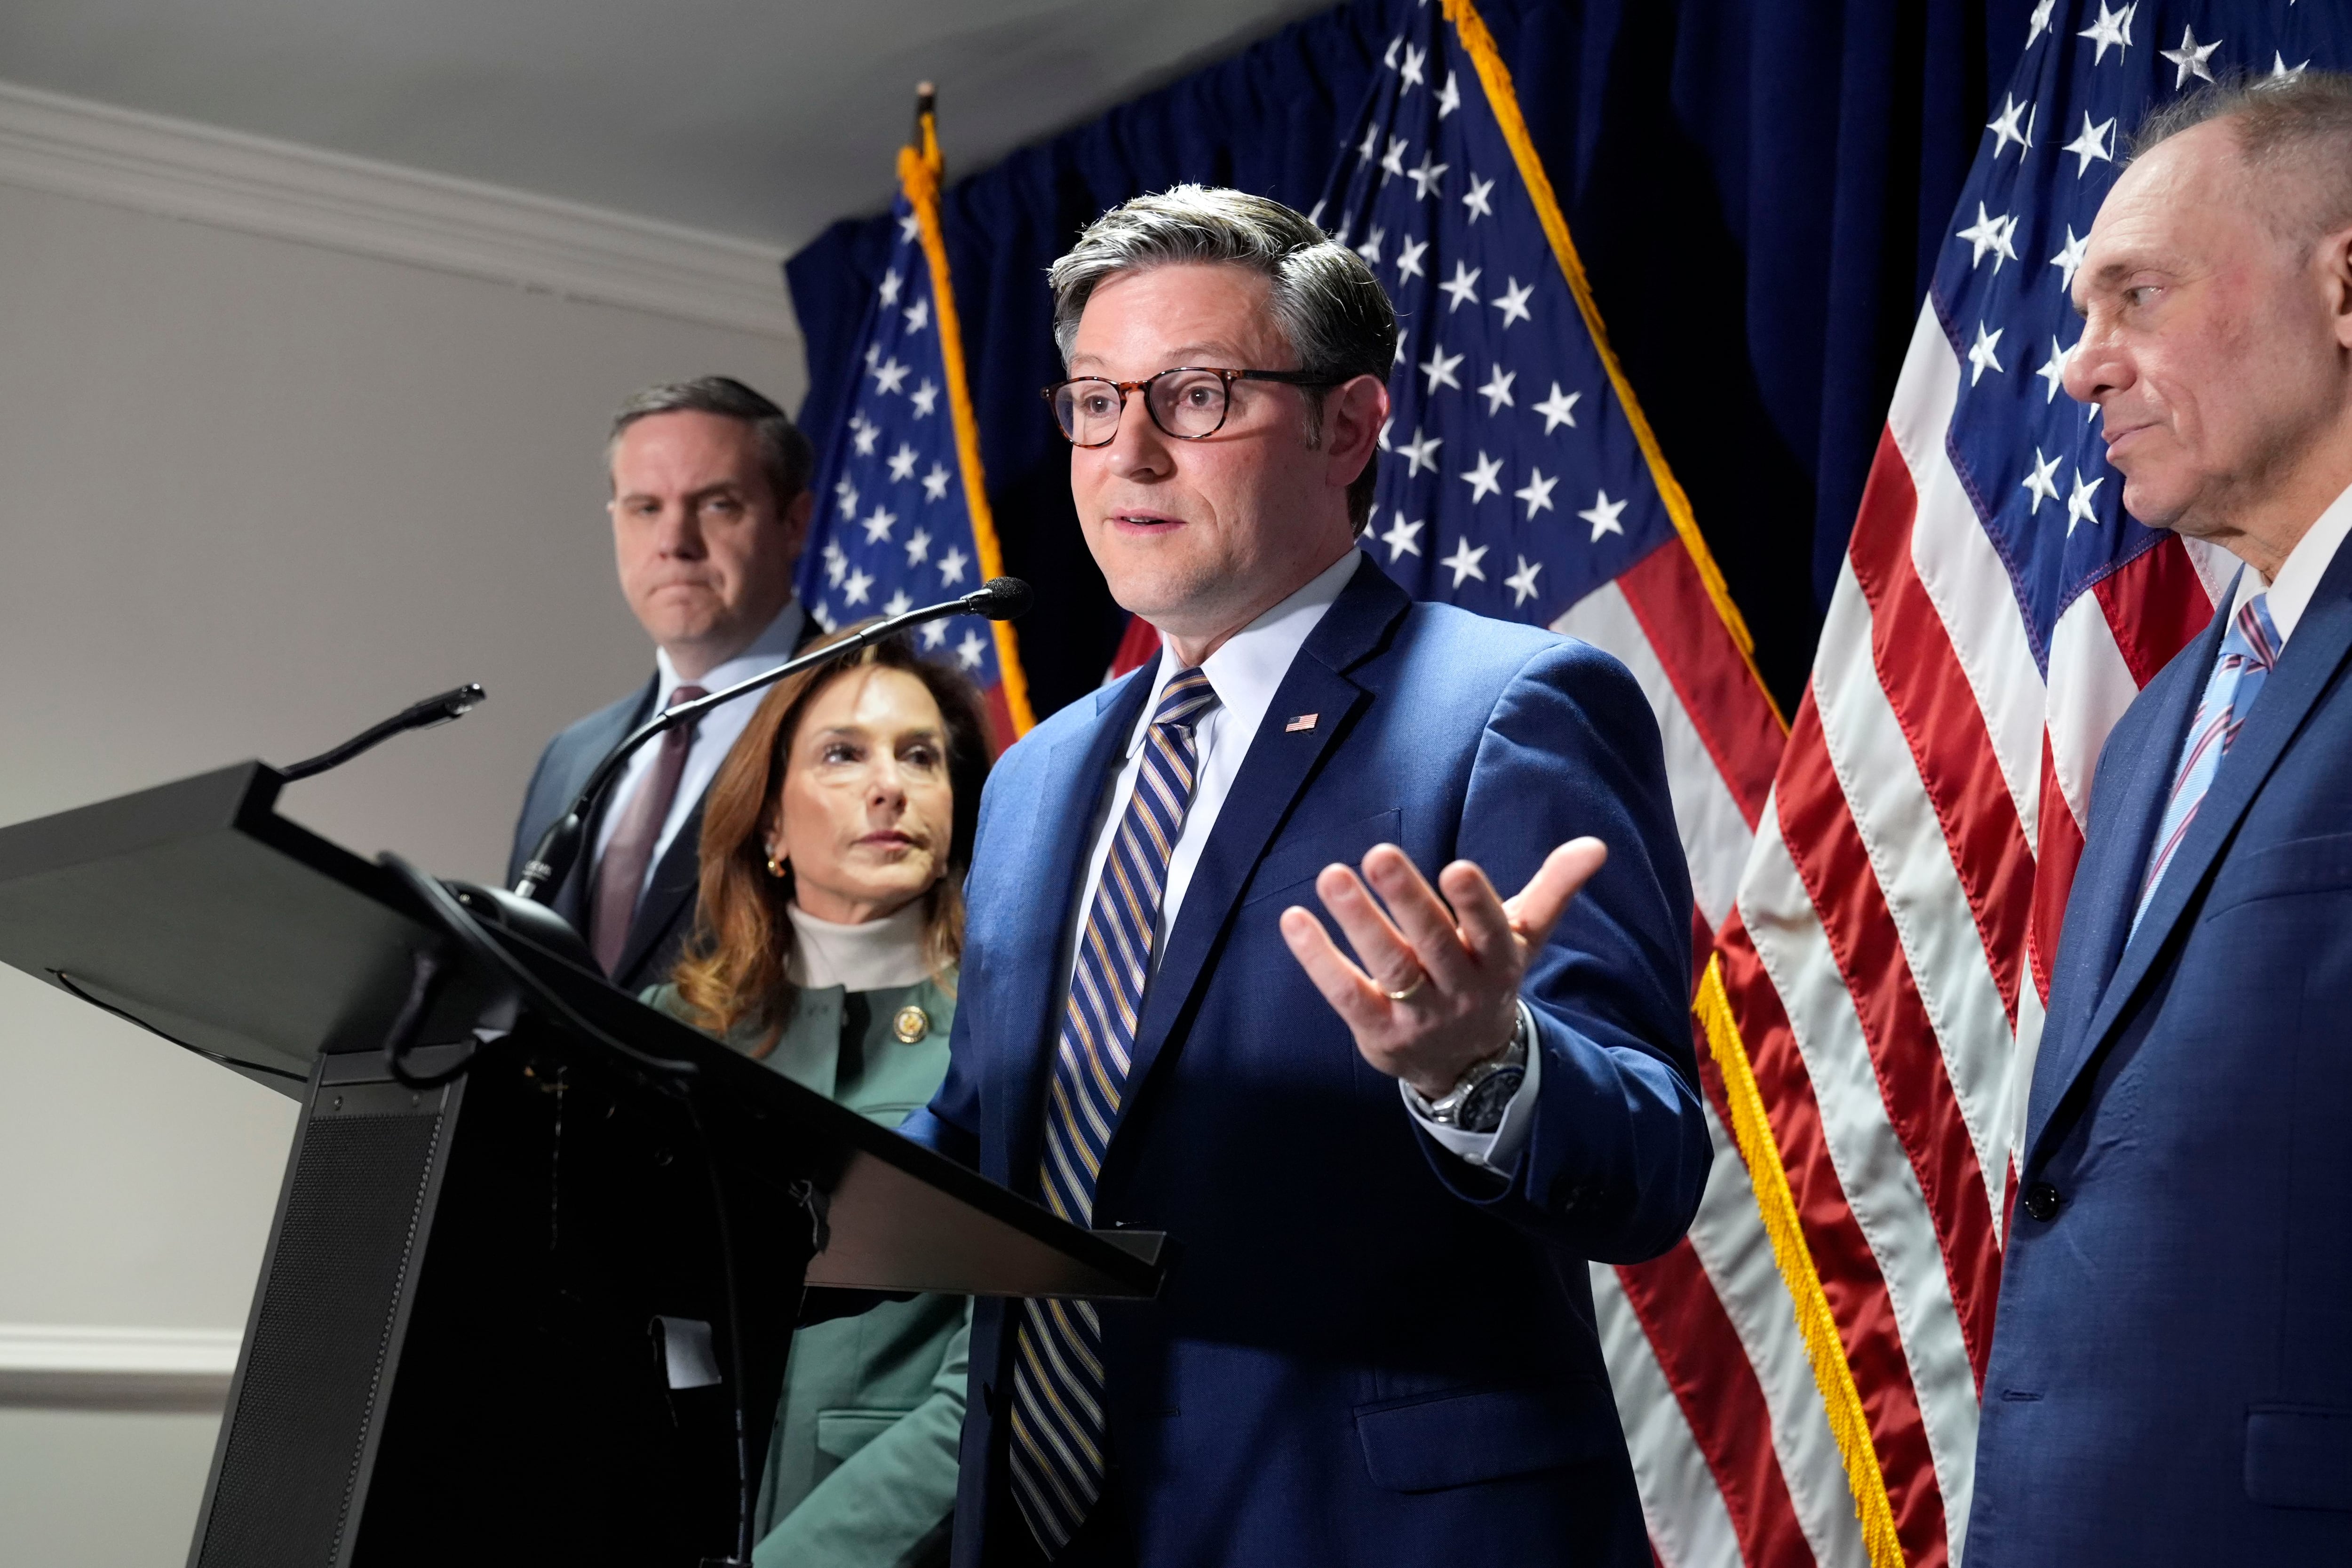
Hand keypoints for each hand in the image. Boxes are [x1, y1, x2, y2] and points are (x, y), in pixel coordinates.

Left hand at [1278, 839, 1606, 1098]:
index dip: (1474, 904)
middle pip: (1433, 944)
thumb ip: (1554, 889)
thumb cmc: (1488, 978)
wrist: (1469, 1065)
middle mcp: (1460, 989)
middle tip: (1378, 854)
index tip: (1458, 868)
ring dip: (1359, 921)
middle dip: (1407, 900)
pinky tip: (1294, 920)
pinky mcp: (1378, 1031)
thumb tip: (1596, 846)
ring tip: (1331, 876)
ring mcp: (1418, 1014)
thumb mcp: (1523, 938)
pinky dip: (1318, 958)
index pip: (1490, 930)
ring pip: (1389, 966)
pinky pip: (1346, 992)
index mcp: (1498, 962)